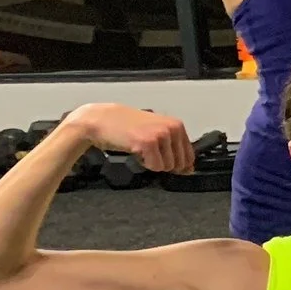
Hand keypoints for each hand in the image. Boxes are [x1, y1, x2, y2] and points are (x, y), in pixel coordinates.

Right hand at [65, 102, 193, 172]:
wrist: (101, 119)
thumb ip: (174, 150)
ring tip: (140, 148)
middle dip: (162, 163)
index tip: (160, 156)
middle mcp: (172, 128)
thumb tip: (189, 170)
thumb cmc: (127, 127)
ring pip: (167, 167)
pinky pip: (155, 166)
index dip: (176, 163)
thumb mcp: (156, 134)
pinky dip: (143, 163)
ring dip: (152, 163)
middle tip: (147, 151)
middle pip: (179, 164)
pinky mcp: (148, 143)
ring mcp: (161, 135)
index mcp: (177, 125)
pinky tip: (135, 150)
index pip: (189, 156)